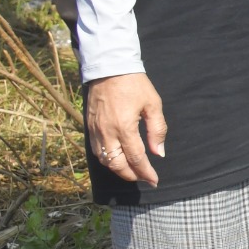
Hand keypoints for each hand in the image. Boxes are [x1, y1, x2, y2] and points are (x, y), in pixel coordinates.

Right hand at [86, 72, 165, 186]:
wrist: (109, 68)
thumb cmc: (134, 84)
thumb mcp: (153, 104)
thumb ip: (157, 130)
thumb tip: (159, 153)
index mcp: (124, 127)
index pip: (136, 158)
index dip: (145, 172)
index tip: (154, 180)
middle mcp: (107, 133)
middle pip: (117, 165)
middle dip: (131, 175)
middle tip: (143, 178)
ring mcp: (96, 130)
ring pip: (104, 160)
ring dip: (118, 169)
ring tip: (132, 171)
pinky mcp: (89, 126)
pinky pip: (96, 150)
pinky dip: (107, 159)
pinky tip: (117, 158)